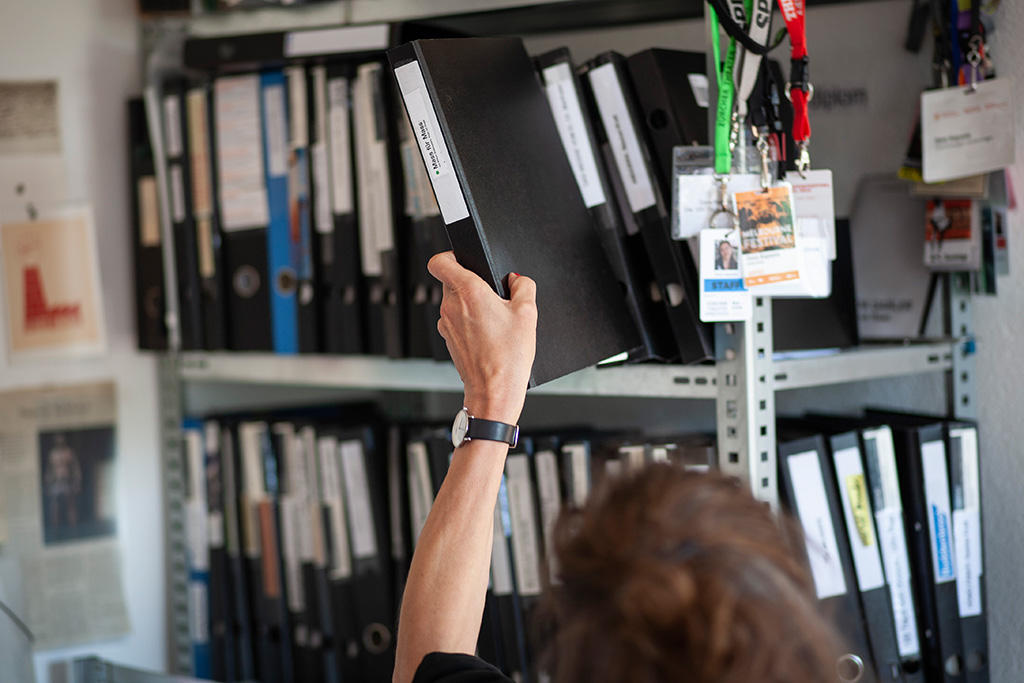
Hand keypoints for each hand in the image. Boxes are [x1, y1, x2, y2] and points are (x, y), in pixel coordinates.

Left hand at [427, 251, 536, 424]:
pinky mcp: (448, 339)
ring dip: (471, 305)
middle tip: (494, 296)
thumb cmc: (507, 357)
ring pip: (455, 302)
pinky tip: (488, 335)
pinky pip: (456, 321)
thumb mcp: (528, 313)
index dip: (451, 255)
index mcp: (469, 292)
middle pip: (453, 281)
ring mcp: (446, 324)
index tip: (464, 258)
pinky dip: (469, 323)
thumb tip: (517, 280)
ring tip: (495, 320)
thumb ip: (523, 286)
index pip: (440, 260)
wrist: (493, 391)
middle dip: (472, 284)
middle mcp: (451, 306)